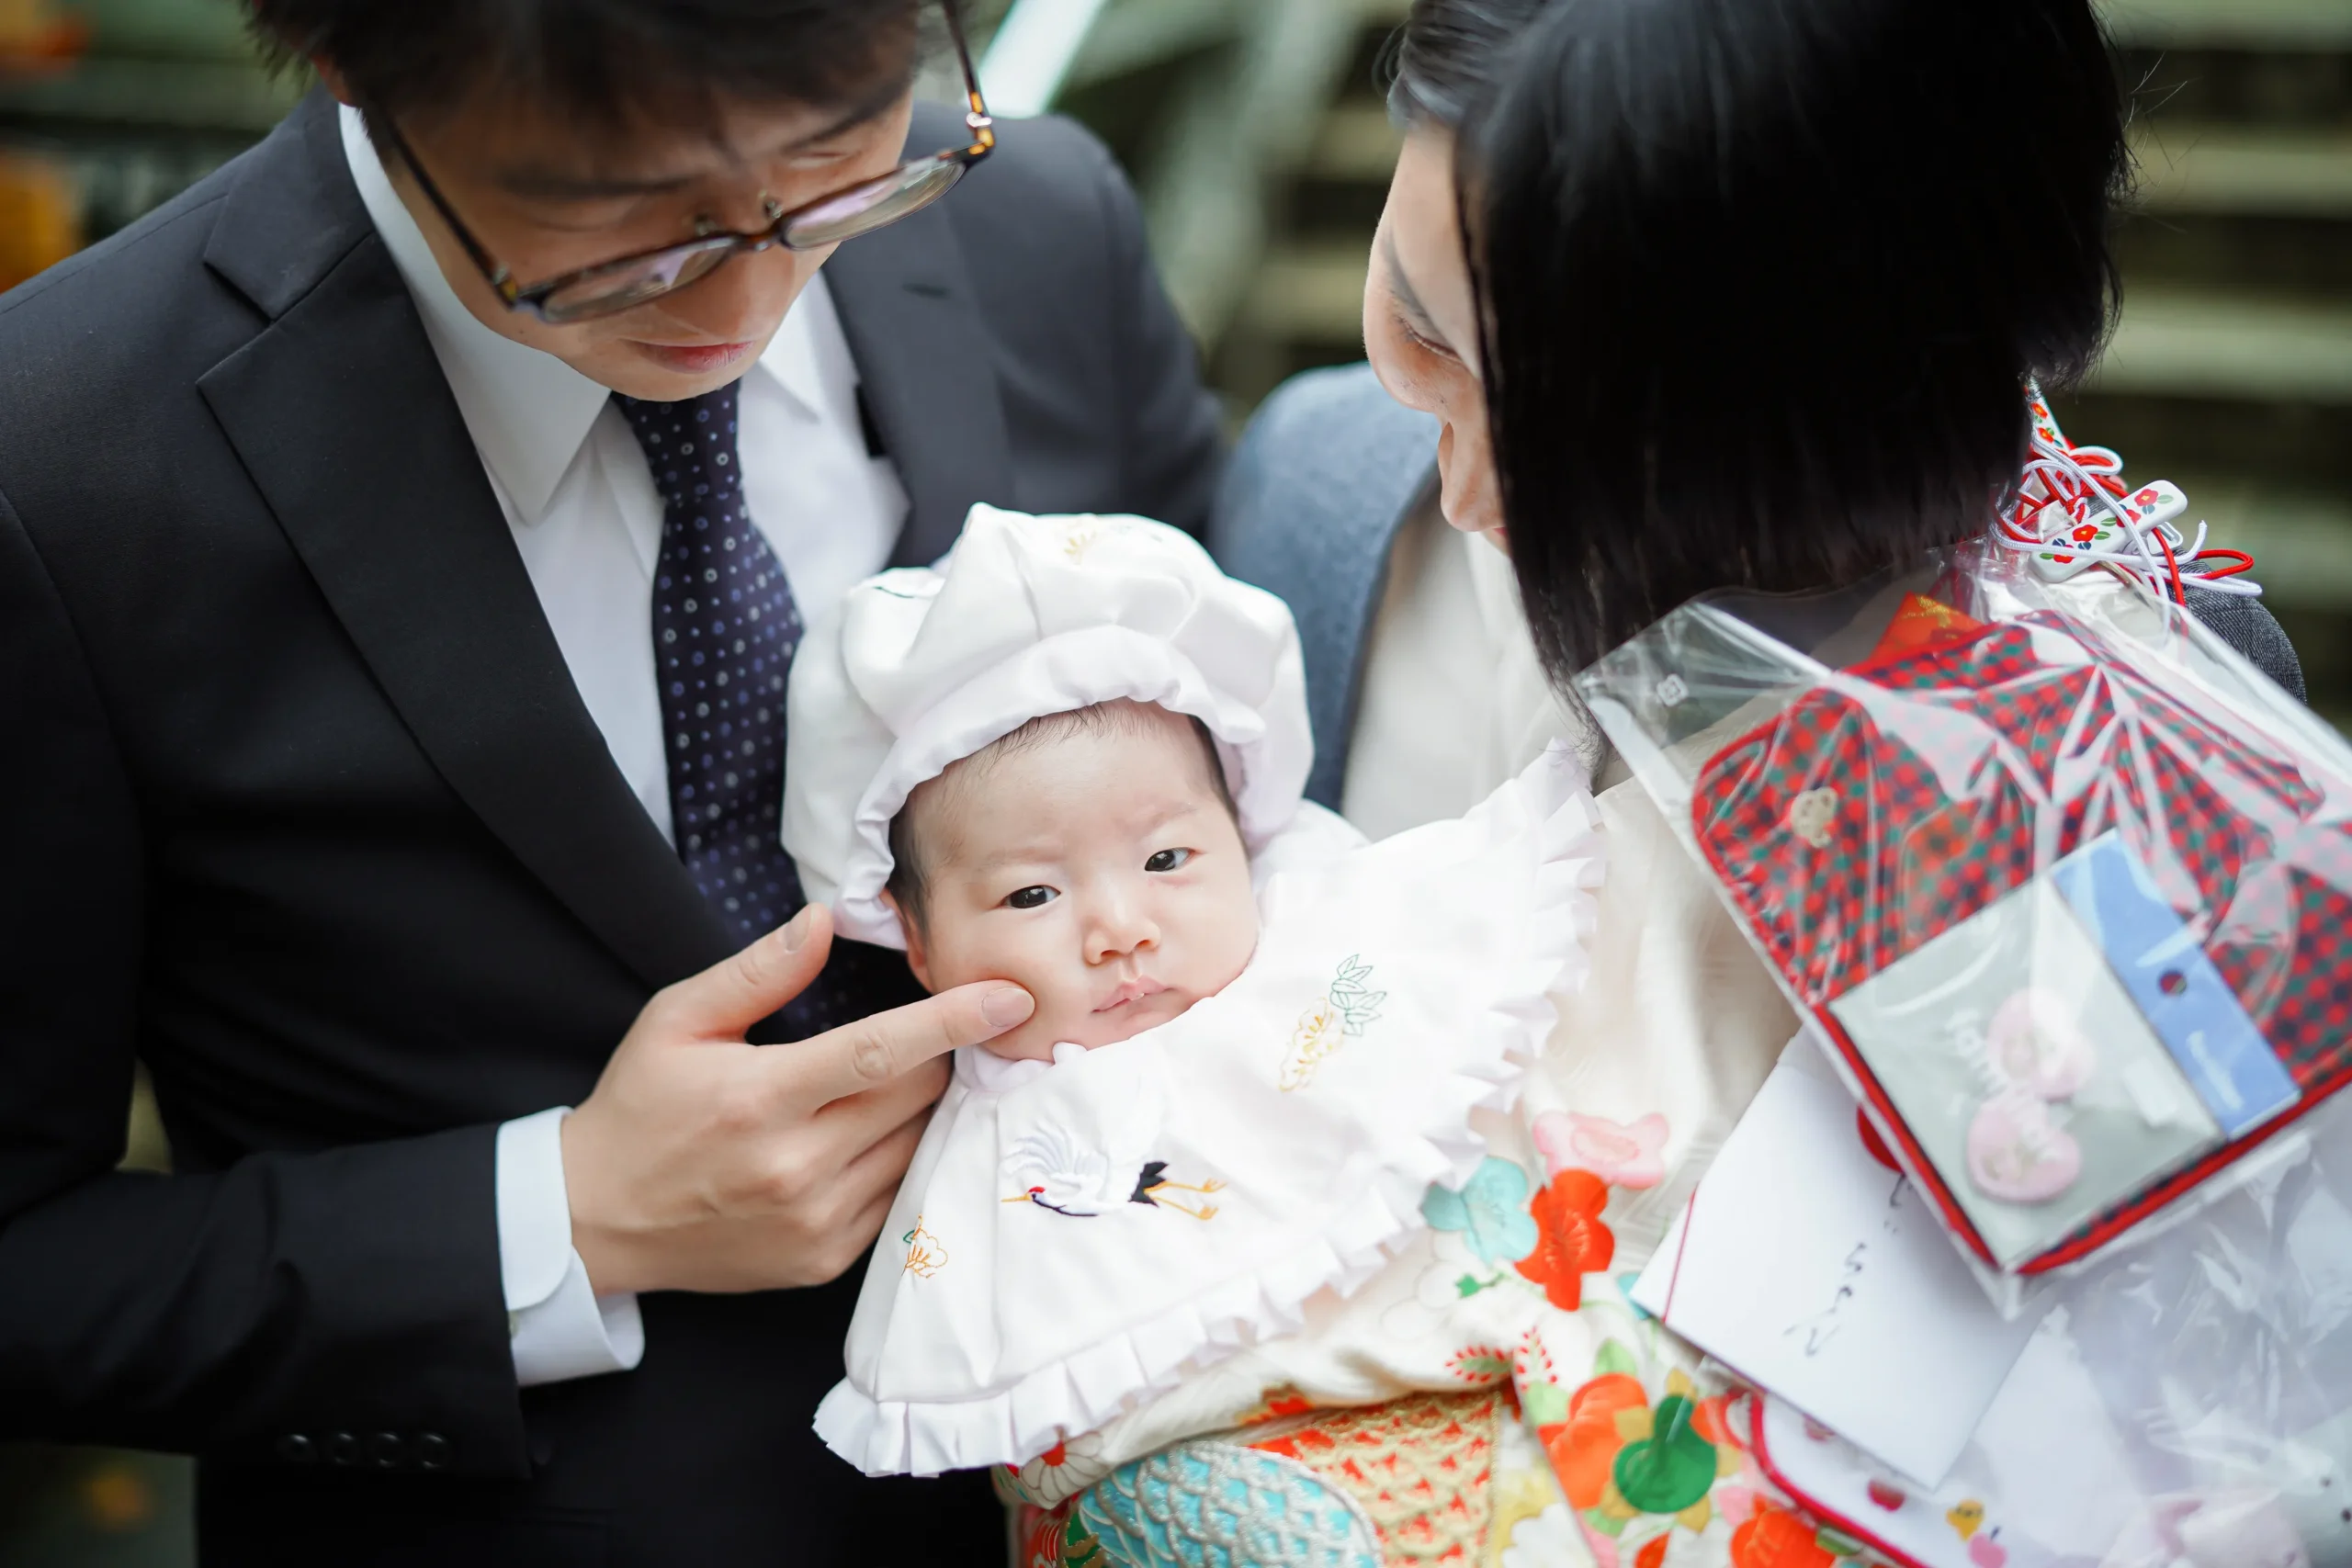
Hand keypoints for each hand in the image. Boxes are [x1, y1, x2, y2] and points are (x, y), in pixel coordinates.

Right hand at [560, 904, 1032, 1295]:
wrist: (595, 1221)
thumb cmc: (640, 1108)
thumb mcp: (677, 1022)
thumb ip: (757, 971)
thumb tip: (824, 921)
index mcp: (760, 1100)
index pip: (880, 1053)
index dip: (953, 1020)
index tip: (1011, 997)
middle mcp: (795, 1169)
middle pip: (914, 1098)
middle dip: (930, 1058)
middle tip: (907, 1039)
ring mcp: (815, 1223)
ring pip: (914, 1147)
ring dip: (915, 1111)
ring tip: (879, 1089)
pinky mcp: (824, 1261)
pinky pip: (896, 1195)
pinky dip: (895, 1158)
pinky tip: (860, 1139)